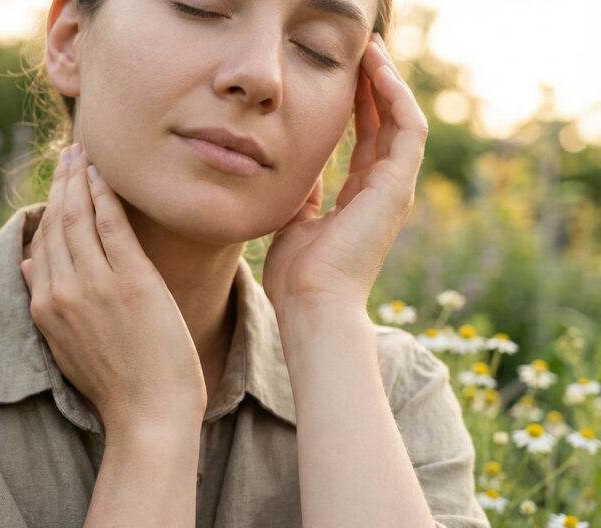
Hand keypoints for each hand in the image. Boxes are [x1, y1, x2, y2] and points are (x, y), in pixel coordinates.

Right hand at [20, 144, 206, 435]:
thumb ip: (46, 304)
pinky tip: (104, 174)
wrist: (148, 415)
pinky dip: (105, 194)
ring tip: (83, 152)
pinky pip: (111, 224)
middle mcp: (62, 291)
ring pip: (78, 217)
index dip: (48, 207)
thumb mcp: (66, 347)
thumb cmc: (115, 386)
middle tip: (69, 152)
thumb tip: (28, 267)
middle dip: (61, 183)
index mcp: (44, 308)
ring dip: (79, 179)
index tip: (57, 183)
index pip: (42, 243)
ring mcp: (95, 284)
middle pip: (56, 223)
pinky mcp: (130, 281)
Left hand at [262, 35, 428, 315]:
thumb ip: (302, 196)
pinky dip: (396, 98)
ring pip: (401, 120)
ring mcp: (393, 188)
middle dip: (374, 86)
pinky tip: (380, 72)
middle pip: (385, 124)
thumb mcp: (294, 224)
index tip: (343, 75)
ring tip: (374, 50)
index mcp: (359, 199)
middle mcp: (382, 190)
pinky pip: (407, 129)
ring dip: (388, 83)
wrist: (311, 304)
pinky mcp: (397, 186)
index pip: (364, 140)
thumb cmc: (298, 276)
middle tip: (364, 50)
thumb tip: (298, 174)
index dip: (356, 106)